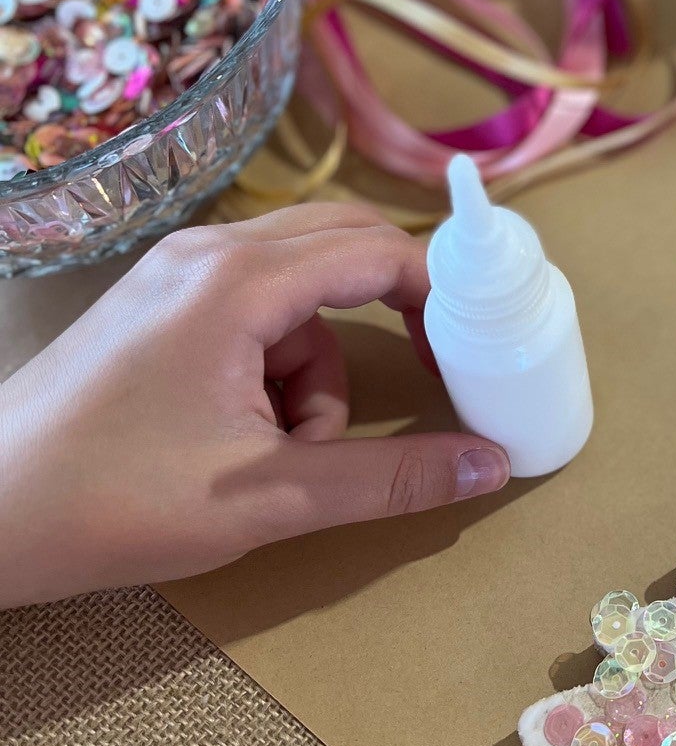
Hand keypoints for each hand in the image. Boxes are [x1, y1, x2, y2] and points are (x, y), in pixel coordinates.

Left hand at [0, 205, 509, 607]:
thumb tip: (494, 464)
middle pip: (345, 246)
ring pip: (301, 292)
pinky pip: (255, 314)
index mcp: (238, 281)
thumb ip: (390, 478)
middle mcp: (209, 253)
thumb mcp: (269, 496)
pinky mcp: (157, 307)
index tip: (485, 349)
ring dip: (323, 366)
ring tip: (292, 450)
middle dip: (394, 315)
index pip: (379, 251)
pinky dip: (277, 370)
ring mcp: (176, 275)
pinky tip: (248, 438)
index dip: (444, 297)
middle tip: (426, 381)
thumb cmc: (112, 498)